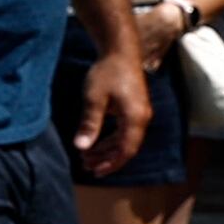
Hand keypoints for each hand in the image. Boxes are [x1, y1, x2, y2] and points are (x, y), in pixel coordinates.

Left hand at [76, 40, 151, 166]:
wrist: (120, 51)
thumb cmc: (107, 72)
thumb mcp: (94, 98)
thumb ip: (89, 123)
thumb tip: (81, 147)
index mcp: (135, 118)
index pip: (126, 150)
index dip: (111, 163)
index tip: (95, 171)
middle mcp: (141, 118)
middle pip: (126, 147)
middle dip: (106, 159)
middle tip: (86, 166)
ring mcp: (139, 113)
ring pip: (124, 139)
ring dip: (106, 150)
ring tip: (87, 157)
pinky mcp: (133, 108)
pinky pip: (123, 130)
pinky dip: (109, 139)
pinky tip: (94, 143)